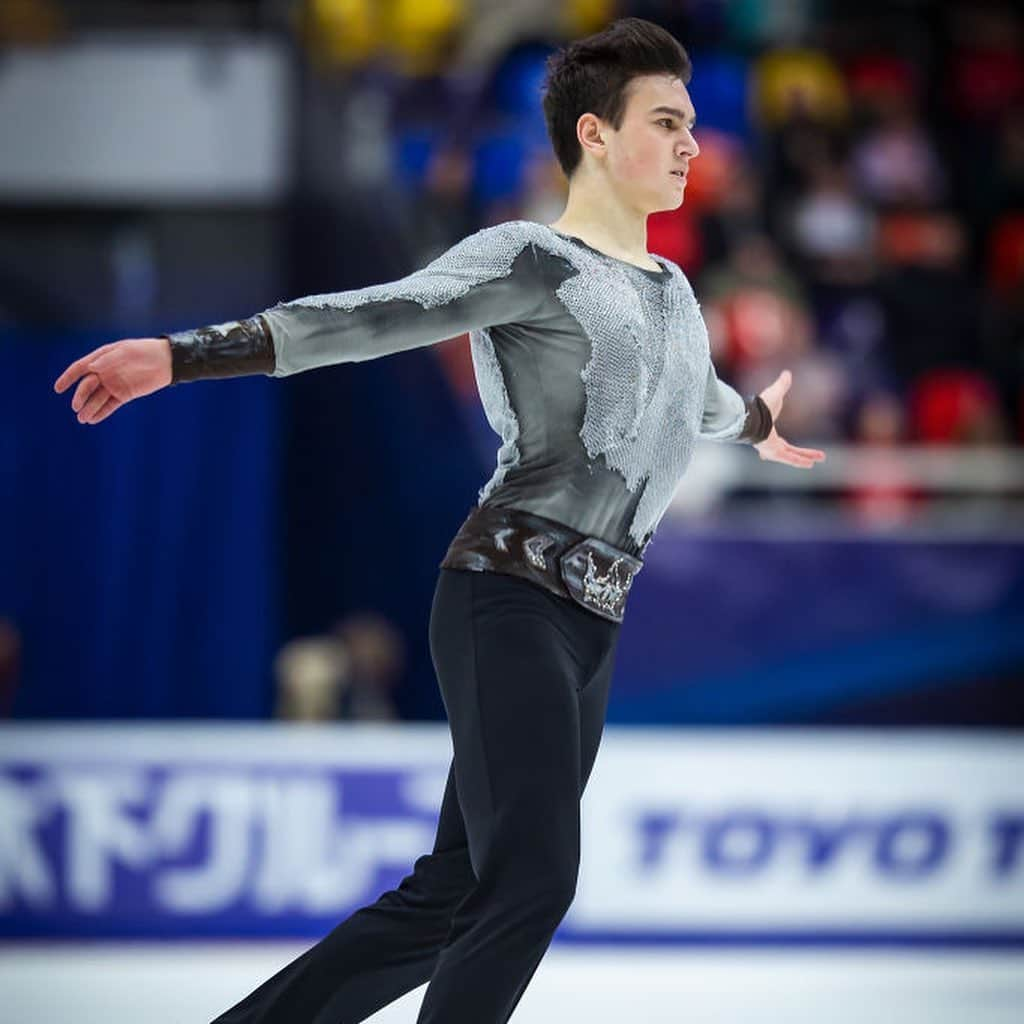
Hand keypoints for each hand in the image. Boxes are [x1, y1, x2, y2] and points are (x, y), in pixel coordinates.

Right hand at [53, 337, 172, 424]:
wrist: (166, 361)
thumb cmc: (145, 351)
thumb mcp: (126, 352)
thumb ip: (108, 360)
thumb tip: (91, 367)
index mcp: (102, 358)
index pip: (80, 369)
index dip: (68, 378)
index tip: (57, 389)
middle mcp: (105, 372)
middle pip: (87, 387)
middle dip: (80, 397)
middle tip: (76, 408)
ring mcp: (114, 384)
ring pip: (97, 398)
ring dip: (89, 409)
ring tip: (82, 419)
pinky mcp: (125, 394)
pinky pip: (110, 405)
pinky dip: (102, 412)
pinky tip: (93, 420)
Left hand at [753, 369, 825, 468]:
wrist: (751, 415)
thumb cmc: (760, 406)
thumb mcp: (775, 393)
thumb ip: (782, 385)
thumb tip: (787, 373)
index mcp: (767, 432)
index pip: (779, 441)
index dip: (783, 445)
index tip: (784, 447)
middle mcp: (768, 443)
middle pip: (789, 451)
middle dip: (803, 454)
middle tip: (816, 456)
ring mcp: (770, 449)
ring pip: (790, 456)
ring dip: (803, 459)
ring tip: (815, 462)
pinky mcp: (773, 451)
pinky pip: (788, 458)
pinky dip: (798, 461)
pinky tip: (809, 464)